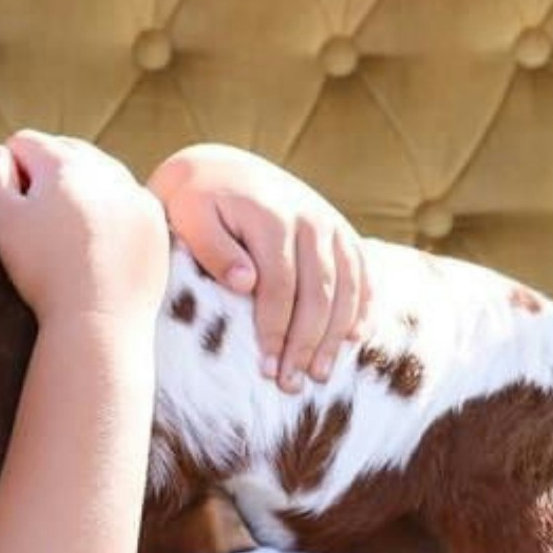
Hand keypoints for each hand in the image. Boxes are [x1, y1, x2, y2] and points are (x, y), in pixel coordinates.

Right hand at [0, 131, 169, 325]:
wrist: (98, 321)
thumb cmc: (43, 273)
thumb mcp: (1, 222)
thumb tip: (0, 152)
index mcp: (63, 164)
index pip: (25, 143)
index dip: (10, 169)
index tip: (12, 205)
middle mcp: (105, 168)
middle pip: (66, 150)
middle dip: (47, 172)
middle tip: (38, 217)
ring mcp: (135, 193)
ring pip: (100, 172)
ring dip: (81, 188)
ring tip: (67, 229)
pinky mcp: (154, 220)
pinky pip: (127, 199)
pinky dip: (111, 209)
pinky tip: (97, 240)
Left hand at [148, 145, 372, 389]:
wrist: (219, 168)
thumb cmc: (194, 202)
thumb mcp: (189, 217)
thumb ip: (213, 249)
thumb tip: (246, 283)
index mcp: (272, 217)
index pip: (280, 286)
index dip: (275, 331)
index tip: (265, 369)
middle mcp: (310, 218)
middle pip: (319, 293)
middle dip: (306, 344)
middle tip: (292, 384)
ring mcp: (330, 223)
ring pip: (347, 287)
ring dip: (336, 335)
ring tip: (321, 374)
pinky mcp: (340, 230)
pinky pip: (363, 272)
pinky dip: (363, 306)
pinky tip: (355, 340)